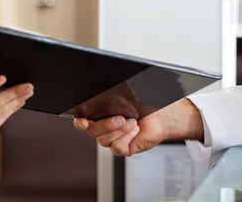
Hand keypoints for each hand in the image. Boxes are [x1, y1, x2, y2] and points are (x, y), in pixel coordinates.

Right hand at [73, 98, 203, 155]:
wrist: (161, 115)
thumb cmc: (143, 104)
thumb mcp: (121, 97)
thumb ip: (105, 98)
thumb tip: (94, 92)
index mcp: (100, 114)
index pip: (82, 121)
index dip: (79, 122)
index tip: (84, 120)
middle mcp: (104, 128)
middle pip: (92, 131)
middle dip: (106, 124)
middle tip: (121, 118)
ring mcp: (113, 139)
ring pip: (103, 140)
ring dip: (119, 130)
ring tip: (132, 123)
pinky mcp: (123, 148)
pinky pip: (116, 147)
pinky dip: (126, 138)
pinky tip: (134, 131)